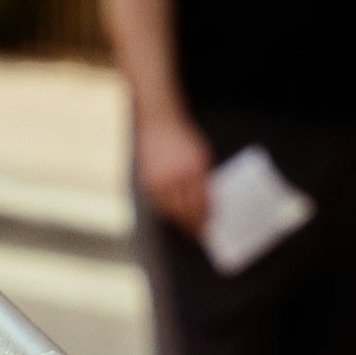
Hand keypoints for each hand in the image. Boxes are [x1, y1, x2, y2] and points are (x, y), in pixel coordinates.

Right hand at [132, 102, 215, 235]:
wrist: (158, 123)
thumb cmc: (183, 139)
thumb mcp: (201, 155)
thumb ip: (204, 178)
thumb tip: (208, 203)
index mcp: (194, 170)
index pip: (201, 203)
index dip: (205, 217)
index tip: (208, 226)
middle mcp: (176, 177)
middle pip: (185, 211)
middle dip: (193, 223)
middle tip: (198, 231)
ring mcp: (160, 181)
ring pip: (171, 211)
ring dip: (179, 219)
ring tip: (186, 224)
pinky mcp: (147, 182)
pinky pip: (159, 204)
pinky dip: (167, 210)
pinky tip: (173, 211)